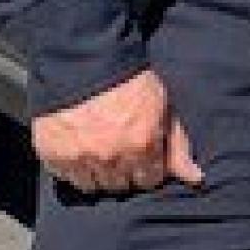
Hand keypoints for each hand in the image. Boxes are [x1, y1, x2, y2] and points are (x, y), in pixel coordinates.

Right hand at [31, 68, 203, 195]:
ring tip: (102, 153)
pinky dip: (76, 170)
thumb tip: (196, 178)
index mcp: (142, 144)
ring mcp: (80, 158)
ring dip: (101, 175)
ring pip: (95, 187)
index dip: (149, 169)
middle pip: (122, 186)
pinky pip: (68, 179)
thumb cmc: (131, 81)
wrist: (86, 62)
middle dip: (126, 173)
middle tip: (122, 153)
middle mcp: (111, 156)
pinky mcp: (53, 156)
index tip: (144, 157)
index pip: (150, 181)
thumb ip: (178, 145)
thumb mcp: (163, 107)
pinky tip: (82, 152)